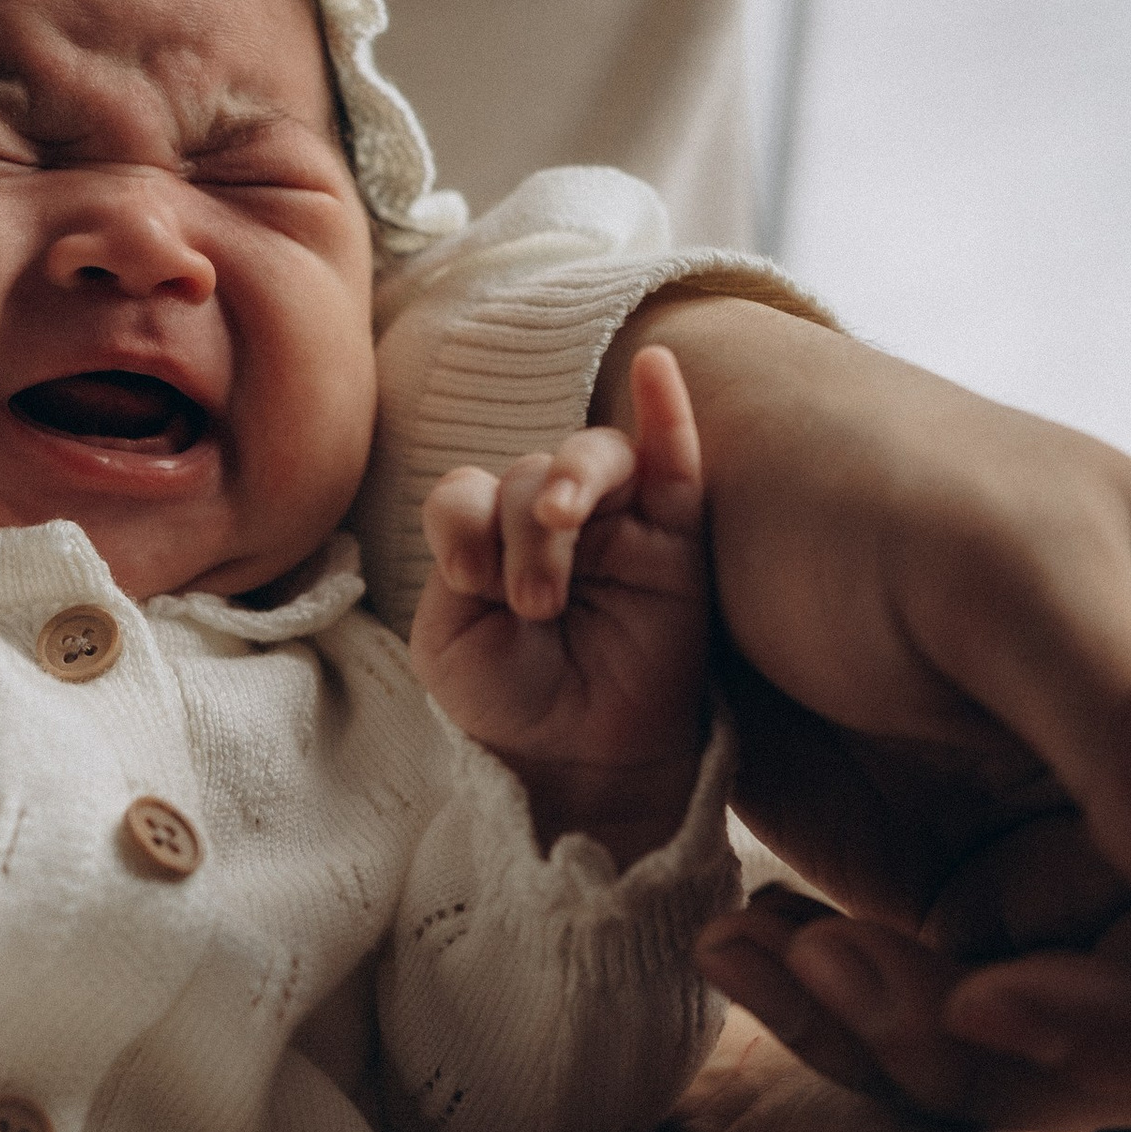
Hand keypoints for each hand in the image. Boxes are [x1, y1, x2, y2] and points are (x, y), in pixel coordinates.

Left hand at [411, 342, 710, 864]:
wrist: (576, 763)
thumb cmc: (509, 701)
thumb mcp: (451, 637)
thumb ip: (463, 556)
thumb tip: (501, 498)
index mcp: (489, 538)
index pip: (468, 490)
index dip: (460, 520)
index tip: (466, 579)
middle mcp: (552, 521)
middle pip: (525, 470)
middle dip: (518, 529)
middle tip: (529, 603)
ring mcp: (618, 526)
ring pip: (592, 459)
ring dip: (567, 483)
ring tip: (559, 535)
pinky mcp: (677, 542)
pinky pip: (679, 460)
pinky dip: (669, 411)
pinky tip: (657, 368)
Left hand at [603, 299, 1130, 1127]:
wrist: (711, 485)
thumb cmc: (873, 484)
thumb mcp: (1007, 577)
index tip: (994, 999)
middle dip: (1011, 1045)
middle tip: (847, 976)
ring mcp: (1067, 873)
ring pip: (1046, 1058)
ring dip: (906, 1040)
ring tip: (783, 946)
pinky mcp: (958, 911)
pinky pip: (936, 1031)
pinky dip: (842, 1019)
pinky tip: (749, 941)